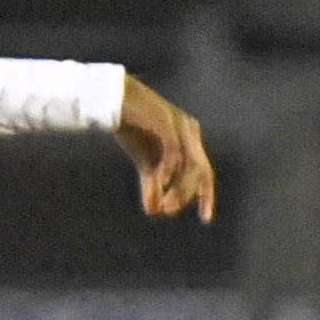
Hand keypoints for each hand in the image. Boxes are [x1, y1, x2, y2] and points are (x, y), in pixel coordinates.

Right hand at [112, 77, 215, 220]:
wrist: (113, 100)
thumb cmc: (131, 127)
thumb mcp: (145, 160)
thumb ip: (153, 183)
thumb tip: (154, 211)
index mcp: (189, 140)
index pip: (204, 173)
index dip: (206, 196)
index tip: (205, 219)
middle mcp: (190, 132)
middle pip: (200, 171)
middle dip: (186, 195)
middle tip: (168, 211)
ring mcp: (181, 125)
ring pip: (189, 165)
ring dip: (178, 188)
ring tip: (164, 206)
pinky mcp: (166, 122)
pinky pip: (174, 151)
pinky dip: (169, 170)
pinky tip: (160, 182)